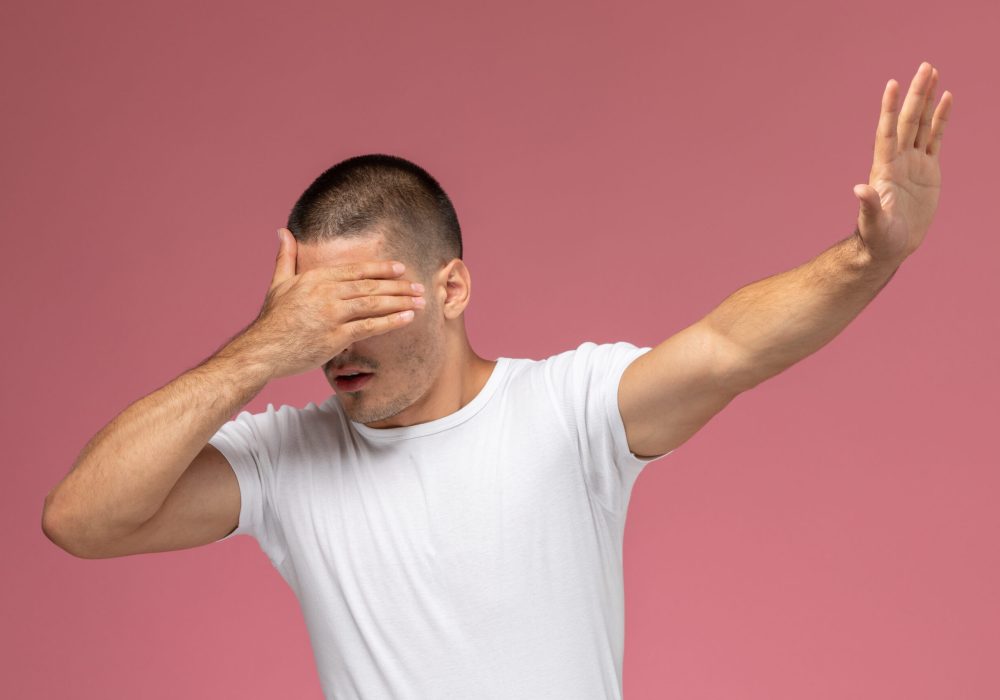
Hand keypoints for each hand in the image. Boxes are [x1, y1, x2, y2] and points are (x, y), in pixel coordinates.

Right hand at [232, 228, 424, 379]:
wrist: (262, 350)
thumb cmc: (272, 320)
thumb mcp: (278, 283)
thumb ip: (286, 257)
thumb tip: (282, 231)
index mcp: (316, 277)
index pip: (356, 270)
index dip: (381, 269)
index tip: (400, 269)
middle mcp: (326, 292)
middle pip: (370, 285)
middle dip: (398, 285)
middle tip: (419, 286)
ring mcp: (332, 314)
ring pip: (374, 303)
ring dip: (400, 301)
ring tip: (420, 302)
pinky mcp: (336, 336)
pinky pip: (370, 326)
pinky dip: (391, 321)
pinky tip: (408, 318)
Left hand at [852, 61, 952, 266]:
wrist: (890, 246)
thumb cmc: (878, 238)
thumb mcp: (874, 224)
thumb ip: (869, 206)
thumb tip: (860, 189)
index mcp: (885, 169)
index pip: (888, 132)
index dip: (890, 110)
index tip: (893, 84)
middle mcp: (898, 160)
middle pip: (909, 121)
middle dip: (916, 94)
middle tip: (926, 66)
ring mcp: (914, 163)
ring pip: (922, 124)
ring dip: (928, 99)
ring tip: (933, 72)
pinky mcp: (929, 169)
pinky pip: (936, 138)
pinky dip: (941, 119)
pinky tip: (946, 99)